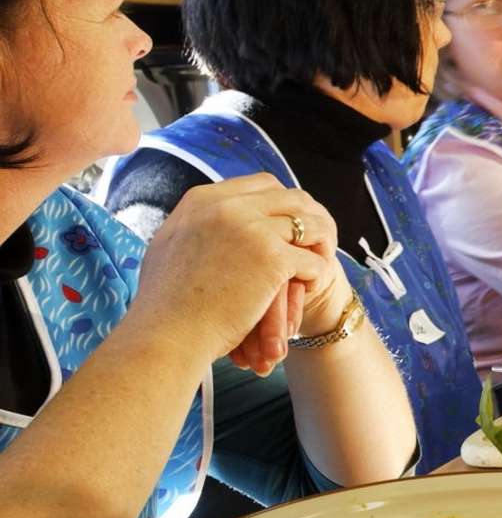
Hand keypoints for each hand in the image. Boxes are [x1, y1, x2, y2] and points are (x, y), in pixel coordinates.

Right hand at [130, 175, 343, 375]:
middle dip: (311, 218)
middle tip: (318, 243)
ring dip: (320, 244)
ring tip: (317, 264)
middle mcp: (227, 206)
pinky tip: (306, 289)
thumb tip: (211, 218)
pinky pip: (313, 260)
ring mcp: (251, 229)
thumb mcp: (171, 246)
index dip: (284, 204)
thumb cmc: (165, 303)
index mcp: (202, 199)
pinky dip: (316, 274)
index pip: (262, 184)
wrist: (167, 332)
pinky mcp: (272, 257)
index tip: (291, 226)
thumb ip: (196, 226)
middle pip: (292, 198)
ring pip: (310, 224)